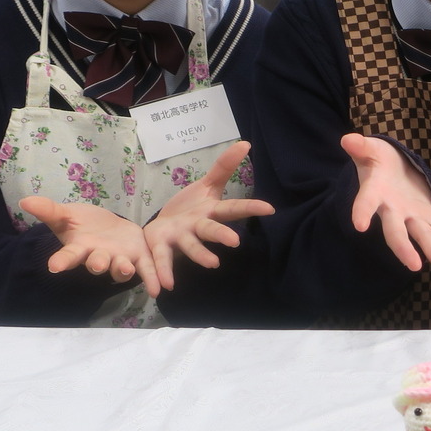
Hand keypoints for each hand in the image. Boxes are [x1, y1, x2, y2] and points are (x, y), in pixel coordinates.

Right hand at [18, 196, 158, 295]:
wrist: (108, 226)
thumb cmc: (83, 224)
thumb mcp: (66, 214)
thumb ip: (49, 210)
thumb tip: (24, 201)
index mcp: (80, 247)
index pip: (68, 256)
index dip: (62, 261)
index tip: (54, 267)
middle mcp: (99, 257)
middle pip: (96, 263)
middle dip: (96, 264)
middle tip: (96, 265)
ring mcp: (119, 259)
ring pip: (120, 268)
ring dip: (122, 270)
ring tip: (125, 268)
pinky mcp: (139, 257)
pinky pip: (146, 270)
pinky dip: (152, 279)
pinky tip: (158, 290)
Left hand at [142, 140, 275, 290]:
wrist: (163, 229)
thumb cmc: (190, 209)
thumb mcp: (207, 186)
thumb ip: (224, 167)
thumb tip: (245, 143)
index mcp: (210, 212)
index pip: (233, 208)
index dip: (250, 208)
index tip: (269, 209)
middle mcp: (198, 228)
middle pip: (212, 230)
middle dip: (222, 235)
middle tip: (235, 242)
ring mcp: (181, 238)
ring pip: (191, 246)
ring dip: (200, 255)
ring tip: (213, 264)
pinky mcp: (161, 246)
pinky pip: (162, 259)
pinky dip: (163, 273)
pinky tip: (164, 287)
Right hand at [342, 133, 430, 272]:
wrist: (394, 170)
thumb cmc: (380, 160)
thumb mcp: (373, 149)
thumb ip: (362, 146)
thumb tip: (348, 139)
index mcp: (375, 192)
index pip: (366, 202)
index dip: (362, 212)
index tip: (359, 225)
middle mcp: (392, 211)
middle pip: (396, 232)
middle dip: (404, 248)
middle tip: (413, 265)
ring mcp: (411, 218)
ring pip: (421, 236)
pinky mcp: (428, 219)